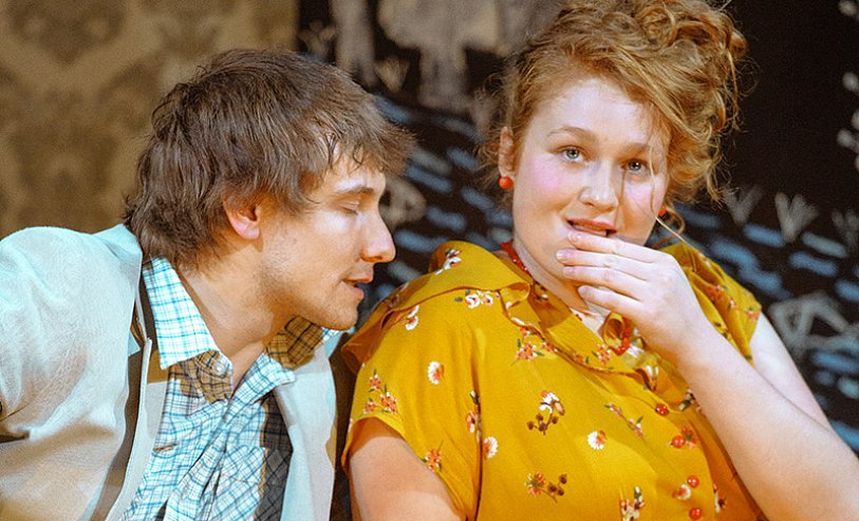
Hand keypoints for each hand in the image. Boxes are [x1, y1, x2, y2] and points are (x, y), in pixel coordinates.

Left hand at [557, 231, 714, 365]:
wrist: (695, 342)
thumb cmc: (674, 312)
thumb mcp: (664, 282)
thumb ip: (641, 269)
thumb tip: (606, 256)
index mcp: (662, 261)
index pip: (622, 246)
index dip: (594, 241)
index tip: (572, 237)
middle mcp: (660, 274)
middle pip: (613, 259)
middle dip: (583, 254)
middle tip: (560, 253)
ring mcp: (655, 294)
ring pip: (610, 276)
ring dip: (584, 272)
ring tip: (565, 271)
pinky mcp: (648, 314)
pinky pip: (614, 300)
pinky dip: (595, 294)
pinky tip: (581, 291)